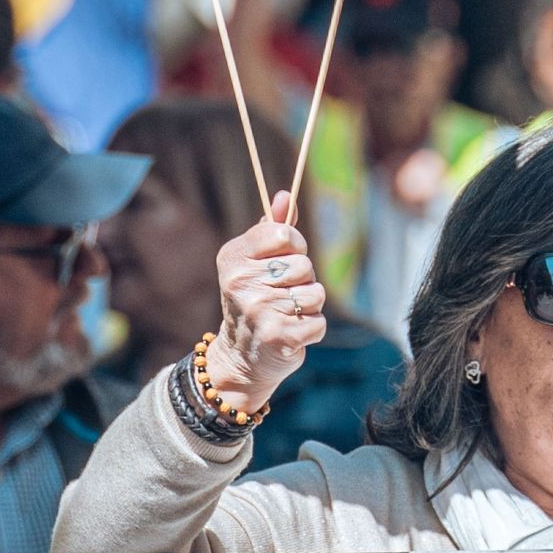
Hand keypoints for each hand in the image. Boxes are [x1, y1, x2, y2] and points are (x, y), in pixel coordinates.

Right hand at [204, 191, 328, 414]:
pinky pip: (319, 322)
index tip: (284, 259)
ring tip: (287, 314)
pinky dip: (312, 329)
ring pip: (315, 294)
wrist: (242, 358)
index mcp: (233, 256)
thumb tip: (285, 195)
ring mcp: (258, 310)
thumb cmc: (255, 299)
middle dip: (303, 280)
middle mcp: (241, 282)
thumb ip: (272, 229)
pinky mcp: (277, 337)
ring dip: (309, 306)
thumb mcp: (256, 261)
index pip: (285, 233)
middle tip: (282, 294)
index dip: (294, 246)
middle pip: (303, 265)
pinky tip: (293, 333)